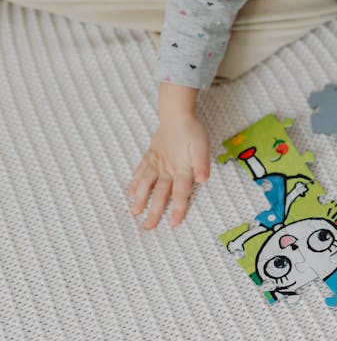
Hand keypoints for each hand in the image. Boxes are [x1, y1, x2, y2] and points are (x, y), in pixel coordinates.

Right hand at [129, 84, 208, 228]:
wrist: (177, 113)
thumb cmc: (193, 130)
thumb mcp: (203, 146)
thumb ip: (202, 164)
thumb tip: (203, 180)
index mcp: (181, 169)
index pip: (180, 193)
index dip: (177, 208)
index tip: (173, 223)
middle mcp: (167, 168)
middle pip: (160, 193)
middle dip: (154, 211)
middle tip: (148, 227)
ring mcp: (157, 162)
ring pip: (146, 184)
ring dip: (140, 198)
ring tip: (134, 211)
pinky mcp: (151, 155)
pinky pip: (141, 170)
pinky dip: (135, 181)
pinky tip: (129, 191)